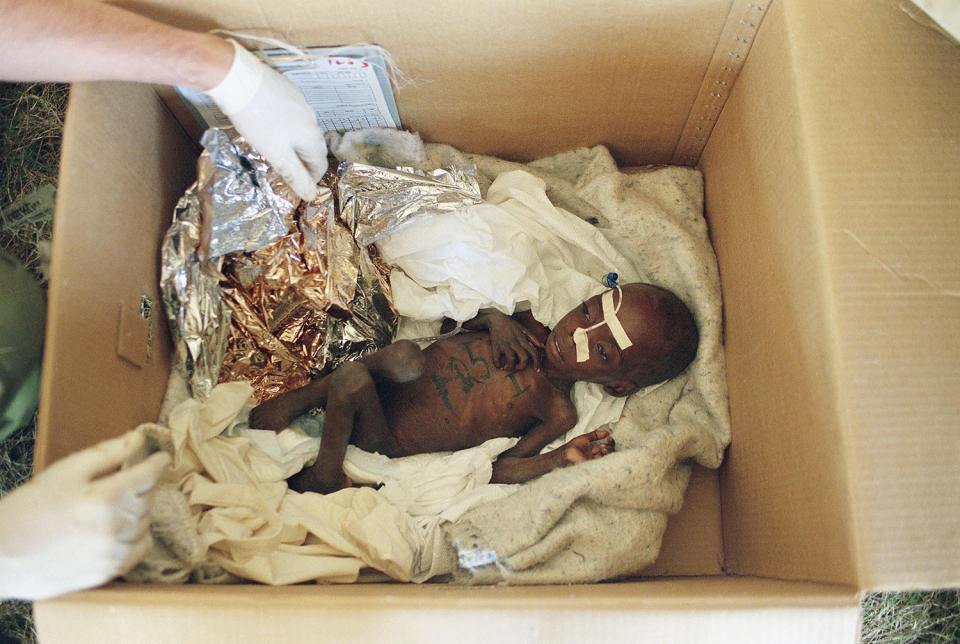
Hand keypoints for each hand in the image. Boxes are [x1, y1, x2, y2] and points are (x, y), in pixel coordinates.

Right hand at [0, 431, 169, 599]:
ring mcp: (113, 553)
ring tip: (111, 507)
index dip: (158, 462)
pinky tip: (116, 529)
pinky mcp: (108, 573)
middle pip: (149, 498)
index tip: (161, 457)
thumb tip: (138, 438)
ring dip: (138, 511)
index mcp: (105, 498)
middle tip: (126, 480)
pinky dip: (136, 536)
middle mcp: (115, 528)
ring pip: (146, 523)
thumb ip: (107, 453)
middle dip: (143, 486)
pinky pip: (140, 549)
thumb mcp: (64, 471)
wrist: (0, 557)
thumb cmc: (28, 509)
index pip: (149, 475)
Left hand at [204, 39, 327, 201]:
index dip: (310, 178)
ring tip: (274, 145)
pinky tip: (270, 123)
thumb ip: (294, 174)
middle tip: (285, 168)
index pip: (321, 164)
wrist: (238, 79)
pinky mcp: (289, 89)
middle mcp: (312, 118)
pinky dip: (287, 123)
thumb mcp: (274, 154)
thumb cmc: (255, 118)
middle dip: (303, 160)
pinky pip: (294, 112)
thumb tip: (311, 194)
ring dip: (294, 141)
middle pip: (314, 146)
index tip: (296, 183)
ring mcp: (301, 101)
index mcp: (311, 135)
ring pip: (303, 128)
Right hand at [486, 313, 543, 371]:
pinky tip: (499, 365)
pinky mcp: (496, 345)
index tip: (537, 370)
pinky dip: (497, 364)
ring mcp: (505, 344)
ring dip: (509, 367)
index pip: (533, 352)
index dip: (537, 362)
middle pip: (524, 358)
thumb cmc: (512, 325)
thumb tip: (542, 347)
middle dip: (522, 366)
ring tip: (507, 368)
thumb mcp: (524, 329)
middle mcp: (515, 342)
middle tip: (518, 367)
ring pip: (511, 360)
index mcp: (523, 339)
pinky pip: (496, 358)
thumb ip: (533, 338)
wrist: (496, 318)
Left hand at [559, 429, 614, 464]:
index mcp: (593, 450)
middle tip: (605, 444)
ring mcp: (594, 462)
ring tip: (603, 449)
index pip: (606, 447)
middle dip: (610, 447)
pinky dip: (606, 458)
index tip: (609, 438)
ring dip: (608, 452)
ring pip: (607, 458)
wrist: (564, 455)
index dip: (609, 442)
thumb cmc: (571, 448)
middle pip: (608, 453)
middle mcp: (595, 456)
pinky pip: (603, 463)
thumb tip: (605, 432)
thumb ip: (595, 434)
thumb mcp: (585, 438)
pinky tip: (603, 453)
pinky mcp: (594, 466)